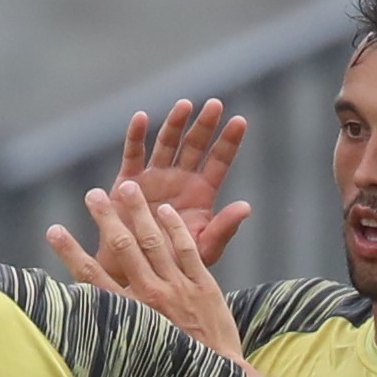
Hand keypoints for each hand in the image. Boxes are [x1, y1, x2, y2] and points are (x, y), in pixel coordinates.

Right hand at [47, 179, 242, 358]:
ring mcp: (179, 288)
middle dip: (107, 219)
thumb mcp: (139, 345)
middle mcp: (152, 295)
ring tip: (127, 187)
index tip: (53, 230)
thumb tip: (92, 307)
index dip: (71, 252)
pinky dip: (175, 228)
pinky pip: (187, 250)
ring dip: (139, 213)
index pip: (92, 277)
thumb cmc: (176, 365)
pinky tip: (164, 209)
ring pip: (154, 242)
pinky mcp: (204, 287)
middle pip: (123, 248)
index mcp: (131, 312)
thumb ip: (121, 320)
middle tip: (93, 193)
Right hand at [118, 95, 250, 265]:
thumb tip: (246, 207)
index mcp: (202, 193)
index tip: (240, 121)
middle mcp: (180, 179)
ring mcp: (155, 177)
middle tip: (215, 104)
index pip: (219, 162)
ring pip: (167, 143)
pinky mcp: (129, 181)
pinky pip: (133, 154)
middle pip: (195, 146)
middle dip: (205, 125)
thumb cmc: (175, 264)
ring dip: (175, 124)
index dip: (229, 142)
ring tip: (185, 105)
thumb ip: (224, 228)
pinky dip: (136, 136)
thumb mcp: (204, 248)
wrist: (139, 272)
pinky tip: (142, 118)